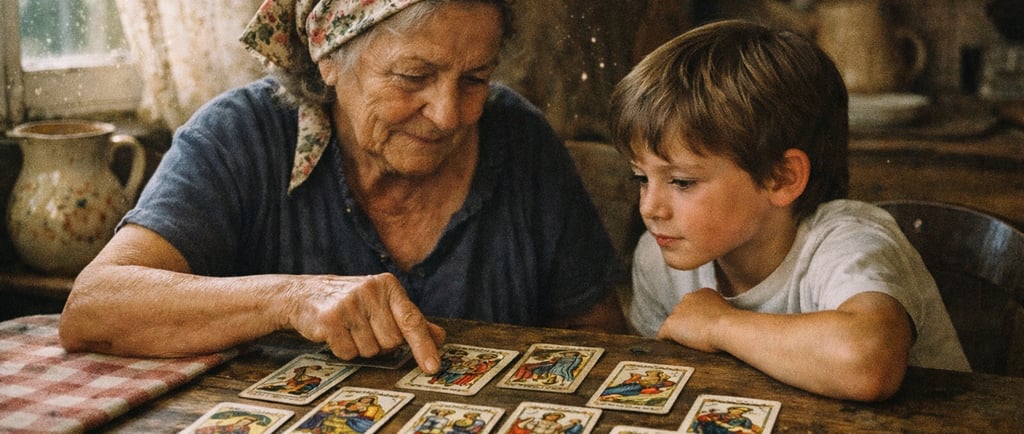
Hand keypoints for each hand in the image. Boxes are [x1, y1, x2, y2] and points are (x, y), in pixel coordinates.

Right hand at [285, 273, 445, 372]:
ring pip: (370, 350)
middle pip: (391, 342)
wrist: (305, 294)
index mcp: (388, 286)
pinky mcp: (330, 319)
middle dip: (381, 344)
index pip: (412, 320)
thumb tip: (440, 337)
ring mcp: (349, 304)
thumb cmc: (352, 301)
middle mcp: (370, 291)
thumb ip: (410, 320)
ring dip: (361, 347)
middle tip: (366, 329)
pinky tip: (336, 333)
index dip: (424, 346)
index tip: (433, 367)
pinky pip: (348, 353)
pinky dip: (343, 350)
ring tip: (349, 329)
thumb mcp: (382, 303)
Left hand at [656, 287, 733, 352]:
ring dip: (678, 334)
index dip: (696, 319)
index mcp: (702, 294)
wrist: (727, 328)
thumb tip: (711, 324)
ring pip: (673, 324)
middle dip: (686, 325)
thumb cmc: (732, 325)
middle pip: (681, 314)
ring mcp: (677, 311)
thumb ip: (714, 314)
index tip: (702, 328)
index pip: (693, 307)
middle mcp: (688, 298)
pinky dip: (667, 343)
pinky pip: (663, 336)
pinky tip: (675, 349)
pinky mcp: (670, 324)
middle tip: (696, 338)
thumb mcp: (725, 313)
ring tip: (689, 345)